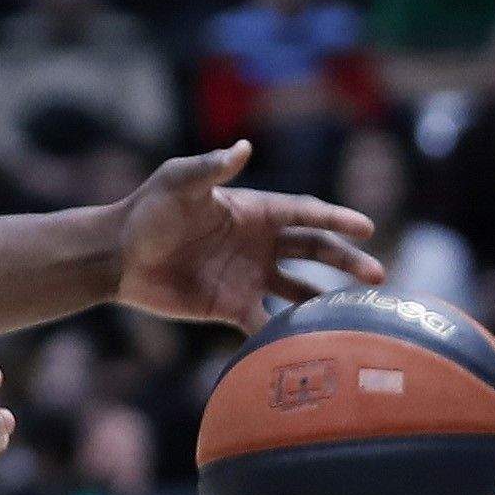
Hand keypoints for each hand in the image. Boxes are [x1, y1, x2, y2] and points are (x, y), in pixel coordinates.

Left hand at [116, 141, 384, 331]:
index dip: (337, 219)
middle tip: (378, 277)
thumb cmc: (147, 211)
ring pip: (298, 289)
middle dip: (346, 263)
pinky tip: (308, 347)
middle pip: (314, 252)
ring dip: (325, 300)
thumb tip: (242, 147)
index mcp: (255, 212)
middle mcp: (259, 244)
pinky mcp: (229, 306)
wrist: (116, 254)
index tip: (367, 228)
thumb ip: (210, 168)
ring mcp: (247, 277)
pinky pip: (265, 322)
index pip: (306, 214)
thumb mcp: (178, 183)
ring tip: (355, 314)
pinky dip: (285, 334)